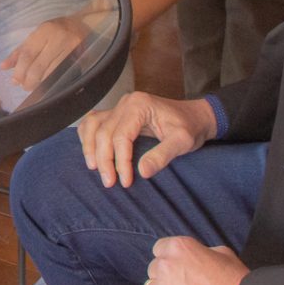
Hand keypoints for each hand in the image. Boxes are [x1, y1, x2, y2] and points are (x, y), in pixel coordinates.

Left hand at [0, 16, 88, 90]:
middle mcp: (58, 39)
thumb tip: (4, 67)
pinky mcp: (80, 58)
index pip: (28, 54)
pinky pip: (63, 74)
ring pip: (52, 73)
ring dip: (40, 83)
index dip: (20, 69)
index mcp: (45, 31)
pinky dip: (52, 81)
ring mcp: (72, 49)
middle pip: (39, 66)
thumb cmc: (56, 29)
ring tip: (33, 87)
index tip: (15, 81)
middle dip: (29, 80)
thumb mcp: (37, 34)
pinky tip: (46, 85)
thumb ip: (20, 50)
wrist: (84, 24)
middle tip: (24, 87)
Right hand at [76, 91, 218, 188]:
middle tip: (108, 182)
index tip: (125, 181)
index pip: (121, 136)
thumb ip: (162, 156)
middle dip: (103, 160)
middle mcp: (126, 103)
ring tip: (95, 169)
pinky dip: (88, 136)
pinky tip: (90, 151)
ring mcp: (120, 106)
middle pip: (103, 132)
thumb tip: (141, 172)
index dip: (120, 161)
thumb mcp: (182, 142)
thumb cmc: (190, 127)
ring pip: (93, 126)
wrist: (195, 116)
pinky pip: (94, 122)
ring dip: (90, 148)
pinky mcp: (117, 113)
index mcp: (140, 105)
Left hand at [141, 237, 245, 284]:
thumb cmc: (237, 283)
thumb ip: (200, 251)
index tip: (178, 268)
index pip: (159, 248)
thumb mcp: (222, 253)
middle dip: (165, 277)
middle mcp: (166, 264)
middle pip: (154, 269)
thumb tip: (194, 257)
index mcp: (179, 247)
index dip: (170, 259)